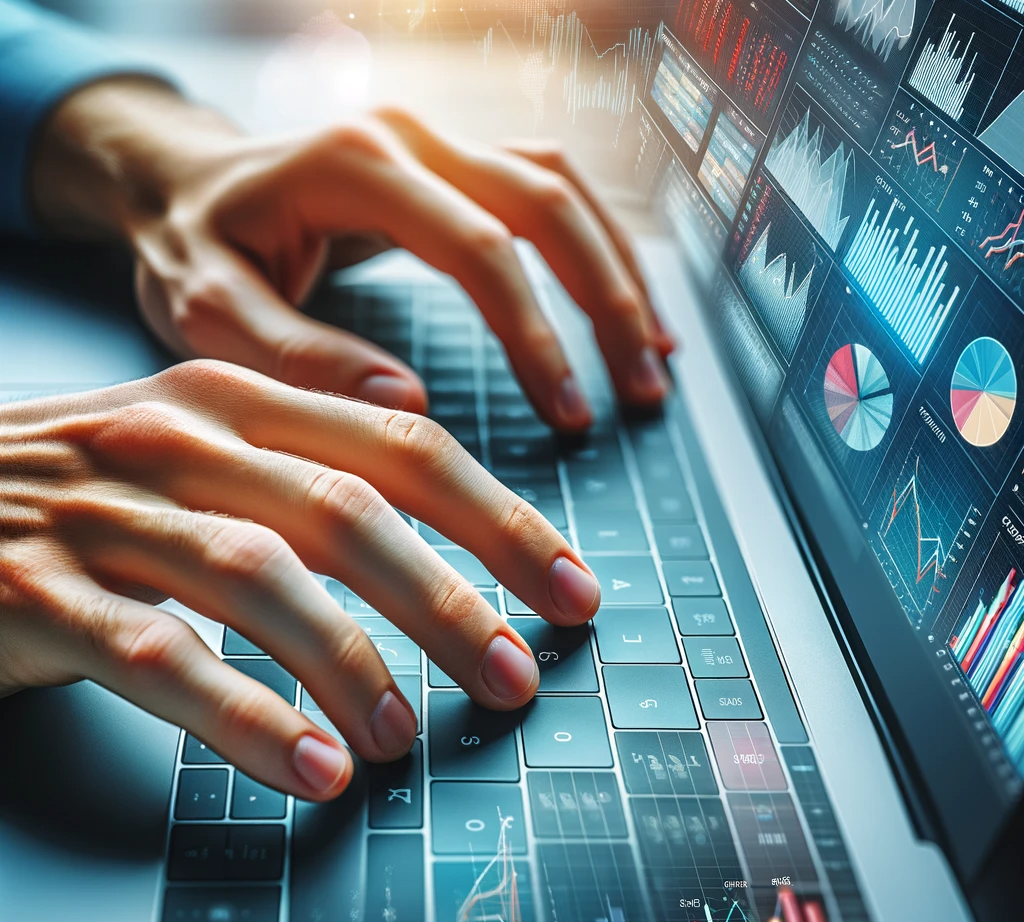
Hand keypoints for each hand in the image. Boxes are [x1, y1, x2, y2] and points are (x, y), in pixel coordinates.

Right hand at [0, 360, 600, 798]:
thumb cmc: (86, 486)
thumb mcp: (199, 447)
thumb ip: (308, 468)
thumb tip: (435, 515)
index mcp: (234, 401)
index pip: (401, 448)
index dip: (498, 519)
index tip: (569, 587)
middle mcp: (175, 439)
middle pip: (346, 512)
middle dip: (449, 600)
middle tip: (519, 676)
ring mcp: (100, 511)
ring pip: (259, 578)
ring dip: (350, 663)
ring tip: (405, 737)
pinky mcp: (30, 592)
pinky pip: (156, 657)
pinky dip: (243, 716)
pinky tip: (310, 766)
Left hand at [31, 79, 673, 428]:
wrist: (179, 183)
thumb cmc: (191, 245)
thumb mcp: (207, 306)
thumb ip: (293, 352)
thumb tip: (406, 402)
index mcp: (355, 164)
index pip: (480, 247)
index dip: (536, 334)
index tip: (568, 412)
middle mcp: (410, 134)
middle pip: (547, 204)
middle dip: (607, 304)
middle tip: (642, 393)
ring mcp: (438, 138)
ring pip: (564, 189)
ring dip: (619, 273)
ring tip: (654, 359)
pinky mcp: (452, 161)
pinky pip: (549, 191)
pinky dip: (597, 249)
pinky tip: (625, 305)